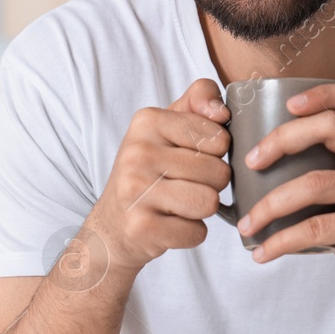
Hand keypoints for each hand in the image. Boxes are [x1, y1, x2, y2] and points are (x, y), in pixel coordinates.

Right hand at [90, 78, 231, 275]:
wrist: (112, 223)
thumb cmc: (150, 170)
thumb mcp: (169, 126)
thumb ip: (199, 100)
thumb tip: (221, 111)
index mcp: (147, 121)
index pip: (219, 138)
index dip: (216, 154)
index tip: (190, 157)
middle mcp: (137, 152)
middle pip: (218, 172)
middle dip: (210, 185)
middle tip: (183, 185)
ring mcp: (136, 190)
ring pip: (210, 202)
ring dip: (202, 209)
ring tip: (178, 203)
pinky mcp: (141, 226)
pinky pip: (196, 232)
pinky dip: (190, 233)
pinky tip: (169, 224)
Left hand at [237, 82, 334, 323]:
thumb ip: (330, 167)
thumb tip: (264, 157)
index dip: (324, 93)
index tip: (288, 104)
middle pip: (330, 127)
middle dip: (281, 140)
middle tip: (251, 162)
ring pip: (314, 183)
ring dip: (270, 205)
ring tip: (247, 223)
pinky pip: (315, 227)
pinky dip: (281, 240)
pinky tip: (263, 252)